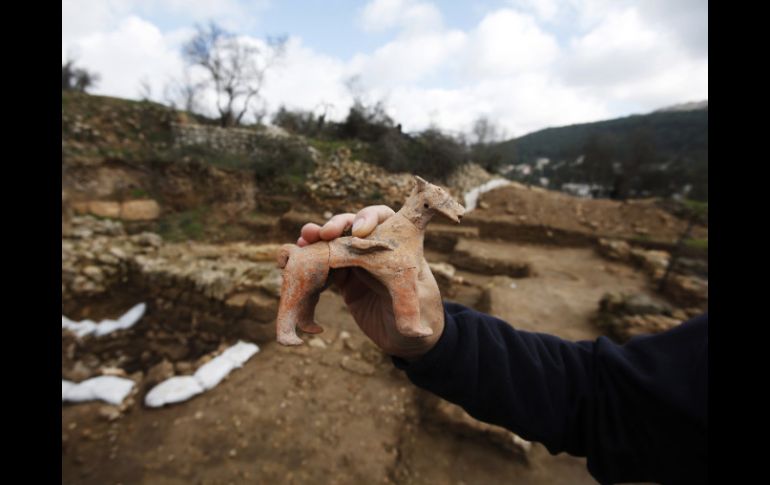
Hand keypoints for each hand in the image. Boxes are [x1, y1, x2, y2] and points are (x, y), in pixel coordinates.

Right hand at [297, 205, 444, 359]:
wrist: (408, 340)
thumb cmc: (423, 316)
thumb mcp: (417, 307)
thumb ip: (407, 307)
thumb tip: (405, 314)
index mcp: (398, 246)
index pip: (385, 219)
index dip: (369, 218)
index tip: (358, 231)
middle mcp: (376, 250)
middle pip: (352, 227)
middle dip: (336, 225)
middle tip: (322, 233)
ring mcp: (358, 265)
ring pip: (334, 244)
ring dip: (317, 239)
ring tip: (303, 239)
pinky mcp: (345, 282)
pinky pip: (325, 267)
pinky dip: (311, 260)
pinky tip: (297, 259)